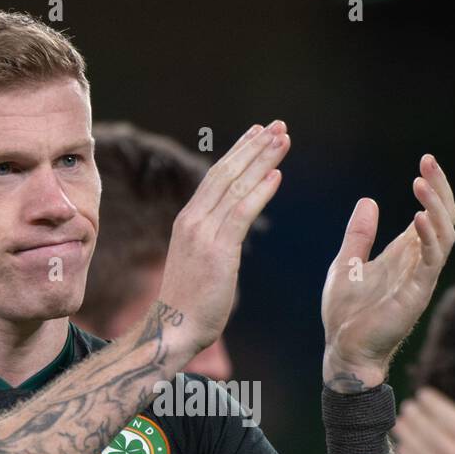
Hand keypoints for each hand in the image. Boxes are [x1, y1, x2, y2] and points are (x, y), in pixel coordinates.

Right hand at [154, 120, 289, 358]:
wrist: (172, 327)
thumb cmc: (188, 303)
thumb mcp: (200, 263)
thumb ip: (214, 242)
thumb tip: (231, 235)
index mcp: (188, 220)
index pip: (216, 177)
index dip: (239, 153)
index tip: (258, 134)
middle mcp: (193, 220)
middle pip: (227, 173)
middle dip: (254, 147)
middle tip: (277, 126)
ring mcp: (204, 233)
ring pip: (236, 187)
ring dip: (262, 161)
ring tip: (282, 139)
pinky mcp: (217, 250)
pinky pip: (241, 214)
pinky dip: (260, 192)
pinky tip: (277, 176)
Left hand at [322, 155, 454, 390]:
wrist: (343, 349)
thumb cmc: (346, 313)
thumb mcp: (346, 262)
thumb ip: (360, 234)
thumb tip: (369, 200)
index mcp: (405, 254)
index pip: (431, 213)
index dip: (432, 187)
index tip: (425, 161)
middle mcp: (419, 262)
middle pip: (445, 218)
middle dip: (440, 188)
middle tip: (428, 162)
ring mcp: (421, 277)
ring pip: (444, 235)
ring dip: (436, 207)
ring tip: (420, 183)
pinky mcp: (417, 293)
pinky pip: (431, 260)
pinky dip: (428, 237)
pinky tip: (418, 217)